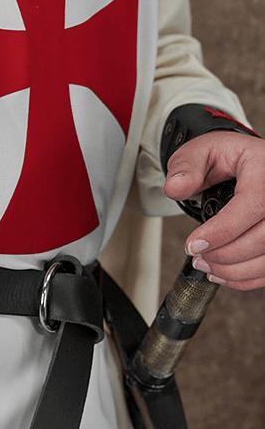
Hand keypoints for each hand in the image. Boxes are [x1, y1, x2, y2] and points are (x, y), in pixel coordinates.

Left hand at [164, 130, 264, 289]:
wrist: (248, 164)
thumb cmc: (226, 157)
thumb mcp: (201, 151)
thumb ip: (185, 167)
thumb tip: (176, 187)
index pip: (253, 203)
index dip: (223, 230)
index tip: (193, 245)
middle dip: (226, 254)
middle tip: (198, 257)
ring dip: (235, 270)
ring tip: (207, 265)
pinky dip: (247, 277)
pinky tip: (224, 273)